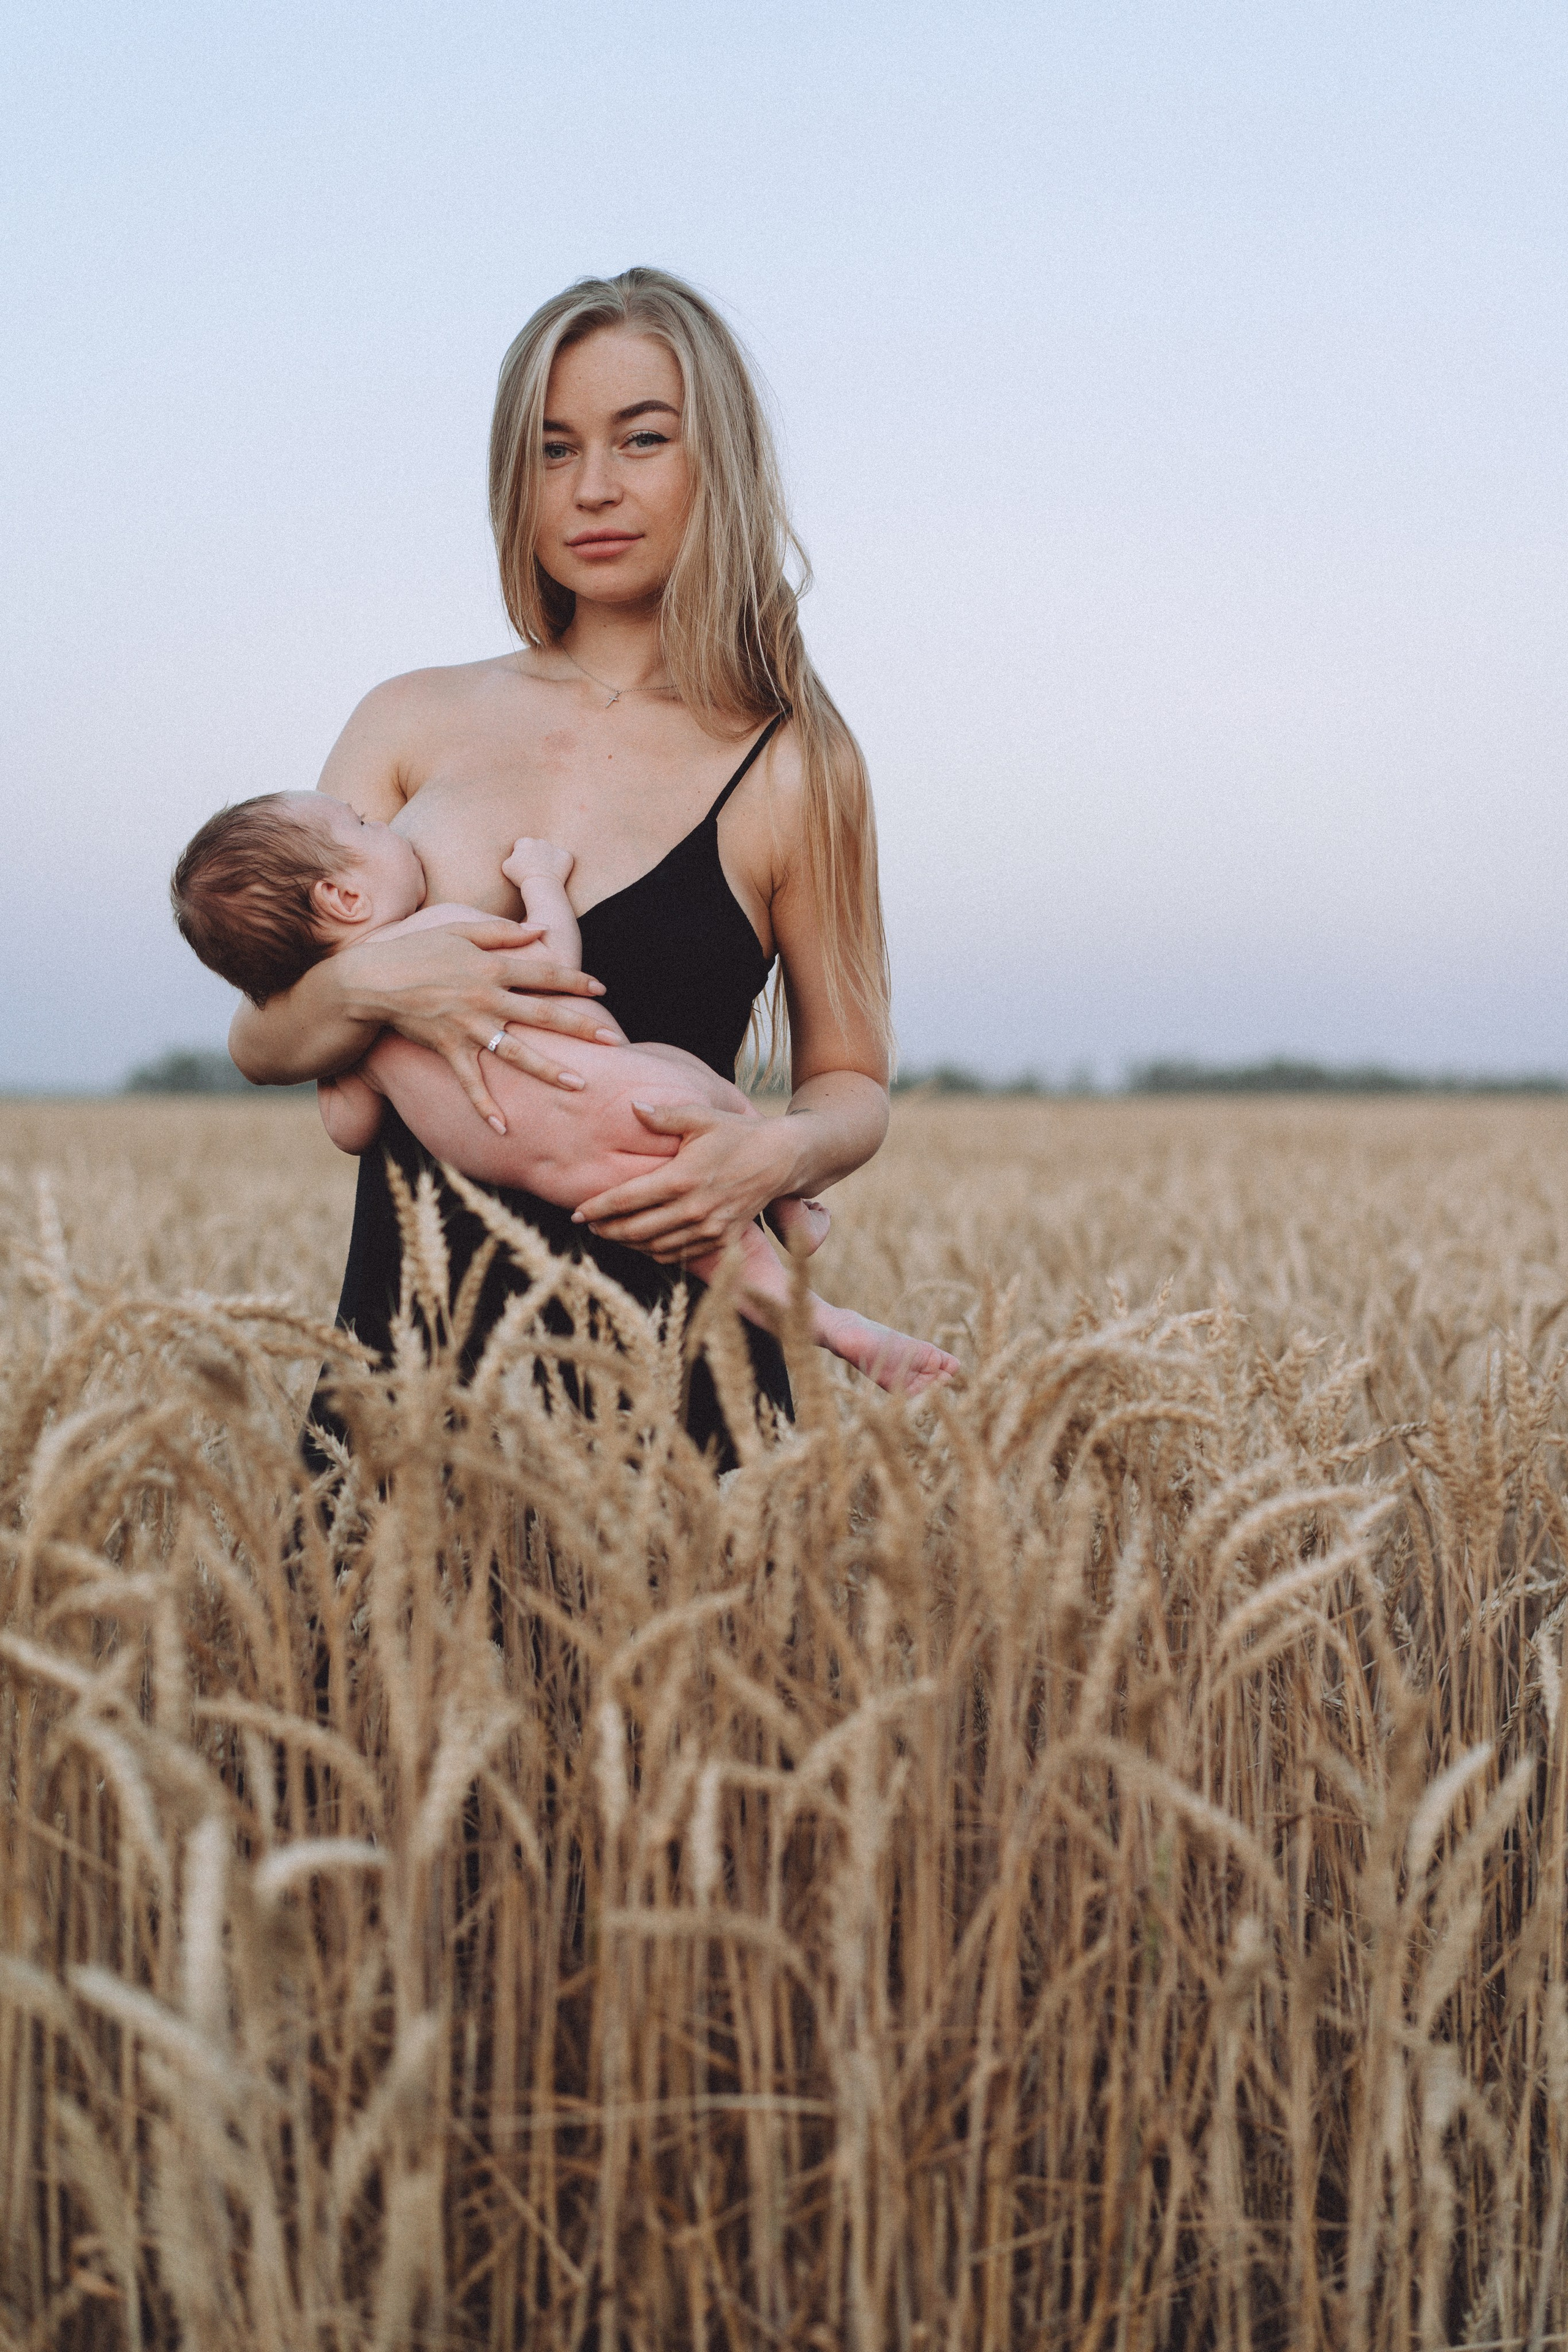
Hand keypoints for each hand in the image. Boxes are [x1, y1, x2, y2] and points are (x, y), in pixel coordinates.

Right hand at [338, 918, 620, 1130]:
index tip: (602, 989)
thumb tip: (539, 930)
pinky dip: (486, 1107)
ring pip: (517, 1052)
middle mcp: (486, 998)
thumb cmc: (416, 950)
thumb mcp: (459, 930)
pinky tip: (504, 1130)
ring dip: (549, 1069)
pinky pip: (471, 1083)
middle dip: (581, 1027)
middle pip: (543, 1014)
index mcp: (492, 967)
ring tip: (579, 1084)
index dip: (575, 980)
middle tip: (613, 1040)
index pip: (544, 974)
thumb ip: (501, 932)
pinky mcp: (448, 1048)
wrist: (371, 980)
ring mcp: (468, 1026)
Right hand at [502, 837, 575, 887]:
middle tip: (535, 869)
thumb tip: (515, 857)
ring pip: (550, 852)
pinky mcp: (566, 856)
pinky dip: (561, 866)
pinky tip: (556, 875)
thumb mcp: (506, 867)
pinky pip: (563, 859)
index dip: (521, 855)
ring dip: (548, 860)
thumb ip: (510, 858)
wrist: (541, 884)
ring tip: (545, 873)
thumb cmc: (521, 877)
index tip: (522, 865)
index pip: (521, 845)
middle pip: (537, 847)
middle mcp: (540, 841)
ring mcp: (554, 848)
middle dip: (536, 855)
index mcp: (525, 842)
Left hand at [571, 1101, 795, 1263]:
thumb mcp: (702, 1117)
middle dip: (607, 1230)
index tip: (577, 1214)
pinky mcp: (721, 1240)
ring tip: (611, 1234)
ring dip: (629, 1244)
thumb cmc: (737, 1134)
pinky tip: (644, 1242)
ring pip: (655, 1247)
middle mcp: (693, 1209)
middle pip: (636, 1230)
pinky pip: (679, 1255)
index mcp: (682, 1178)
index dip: (598, 1209)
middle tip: (589, 1227)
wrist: (781, 1160)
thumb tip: (632, 1106)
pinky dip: (656, 1252)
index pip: (628, 1199)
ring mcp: (708, 1229)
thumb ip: (664, 1116)